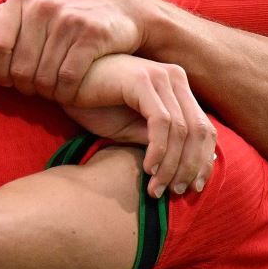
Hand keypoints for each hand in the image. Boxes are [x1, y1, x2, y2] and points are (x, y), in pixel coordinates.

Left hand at [0, 0, 155, 103]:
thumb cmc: (74, 15)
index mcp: (24, 0)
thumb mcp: (41, 6)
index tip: (8, 81)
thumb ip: (12, 22)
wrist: (126, 8)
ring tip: (52, 92)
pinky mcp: (92, 36)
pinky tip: (69, 94)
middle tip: (35, 91)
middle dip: (26, 87)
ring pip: (43, 78)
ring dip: (47, 93)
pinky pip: (68, 80)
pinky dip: (67, 94)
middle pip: (20, 68)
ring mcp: (69, 20)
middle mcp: (44, 6)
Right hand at [70, 55, 216, 195]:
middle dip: (190, 167)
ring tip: (157, 187)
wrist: (63, 82)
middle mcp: (174, 78)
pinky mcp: (142, 81)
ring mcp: (160, 77)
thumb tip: (186, 165)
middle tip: (177, 192)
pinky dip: (158, 149)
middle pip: (199, 130)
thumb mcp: (131, 127)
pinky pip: (160, 122)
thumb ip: (160, 140)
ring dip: (171, 164)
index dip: (203, 160)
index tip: (194, 187)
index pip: (204, 128)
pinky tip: (148, 168)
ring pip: (181, 130)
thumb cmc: (94, 104)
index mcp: (177, 86)